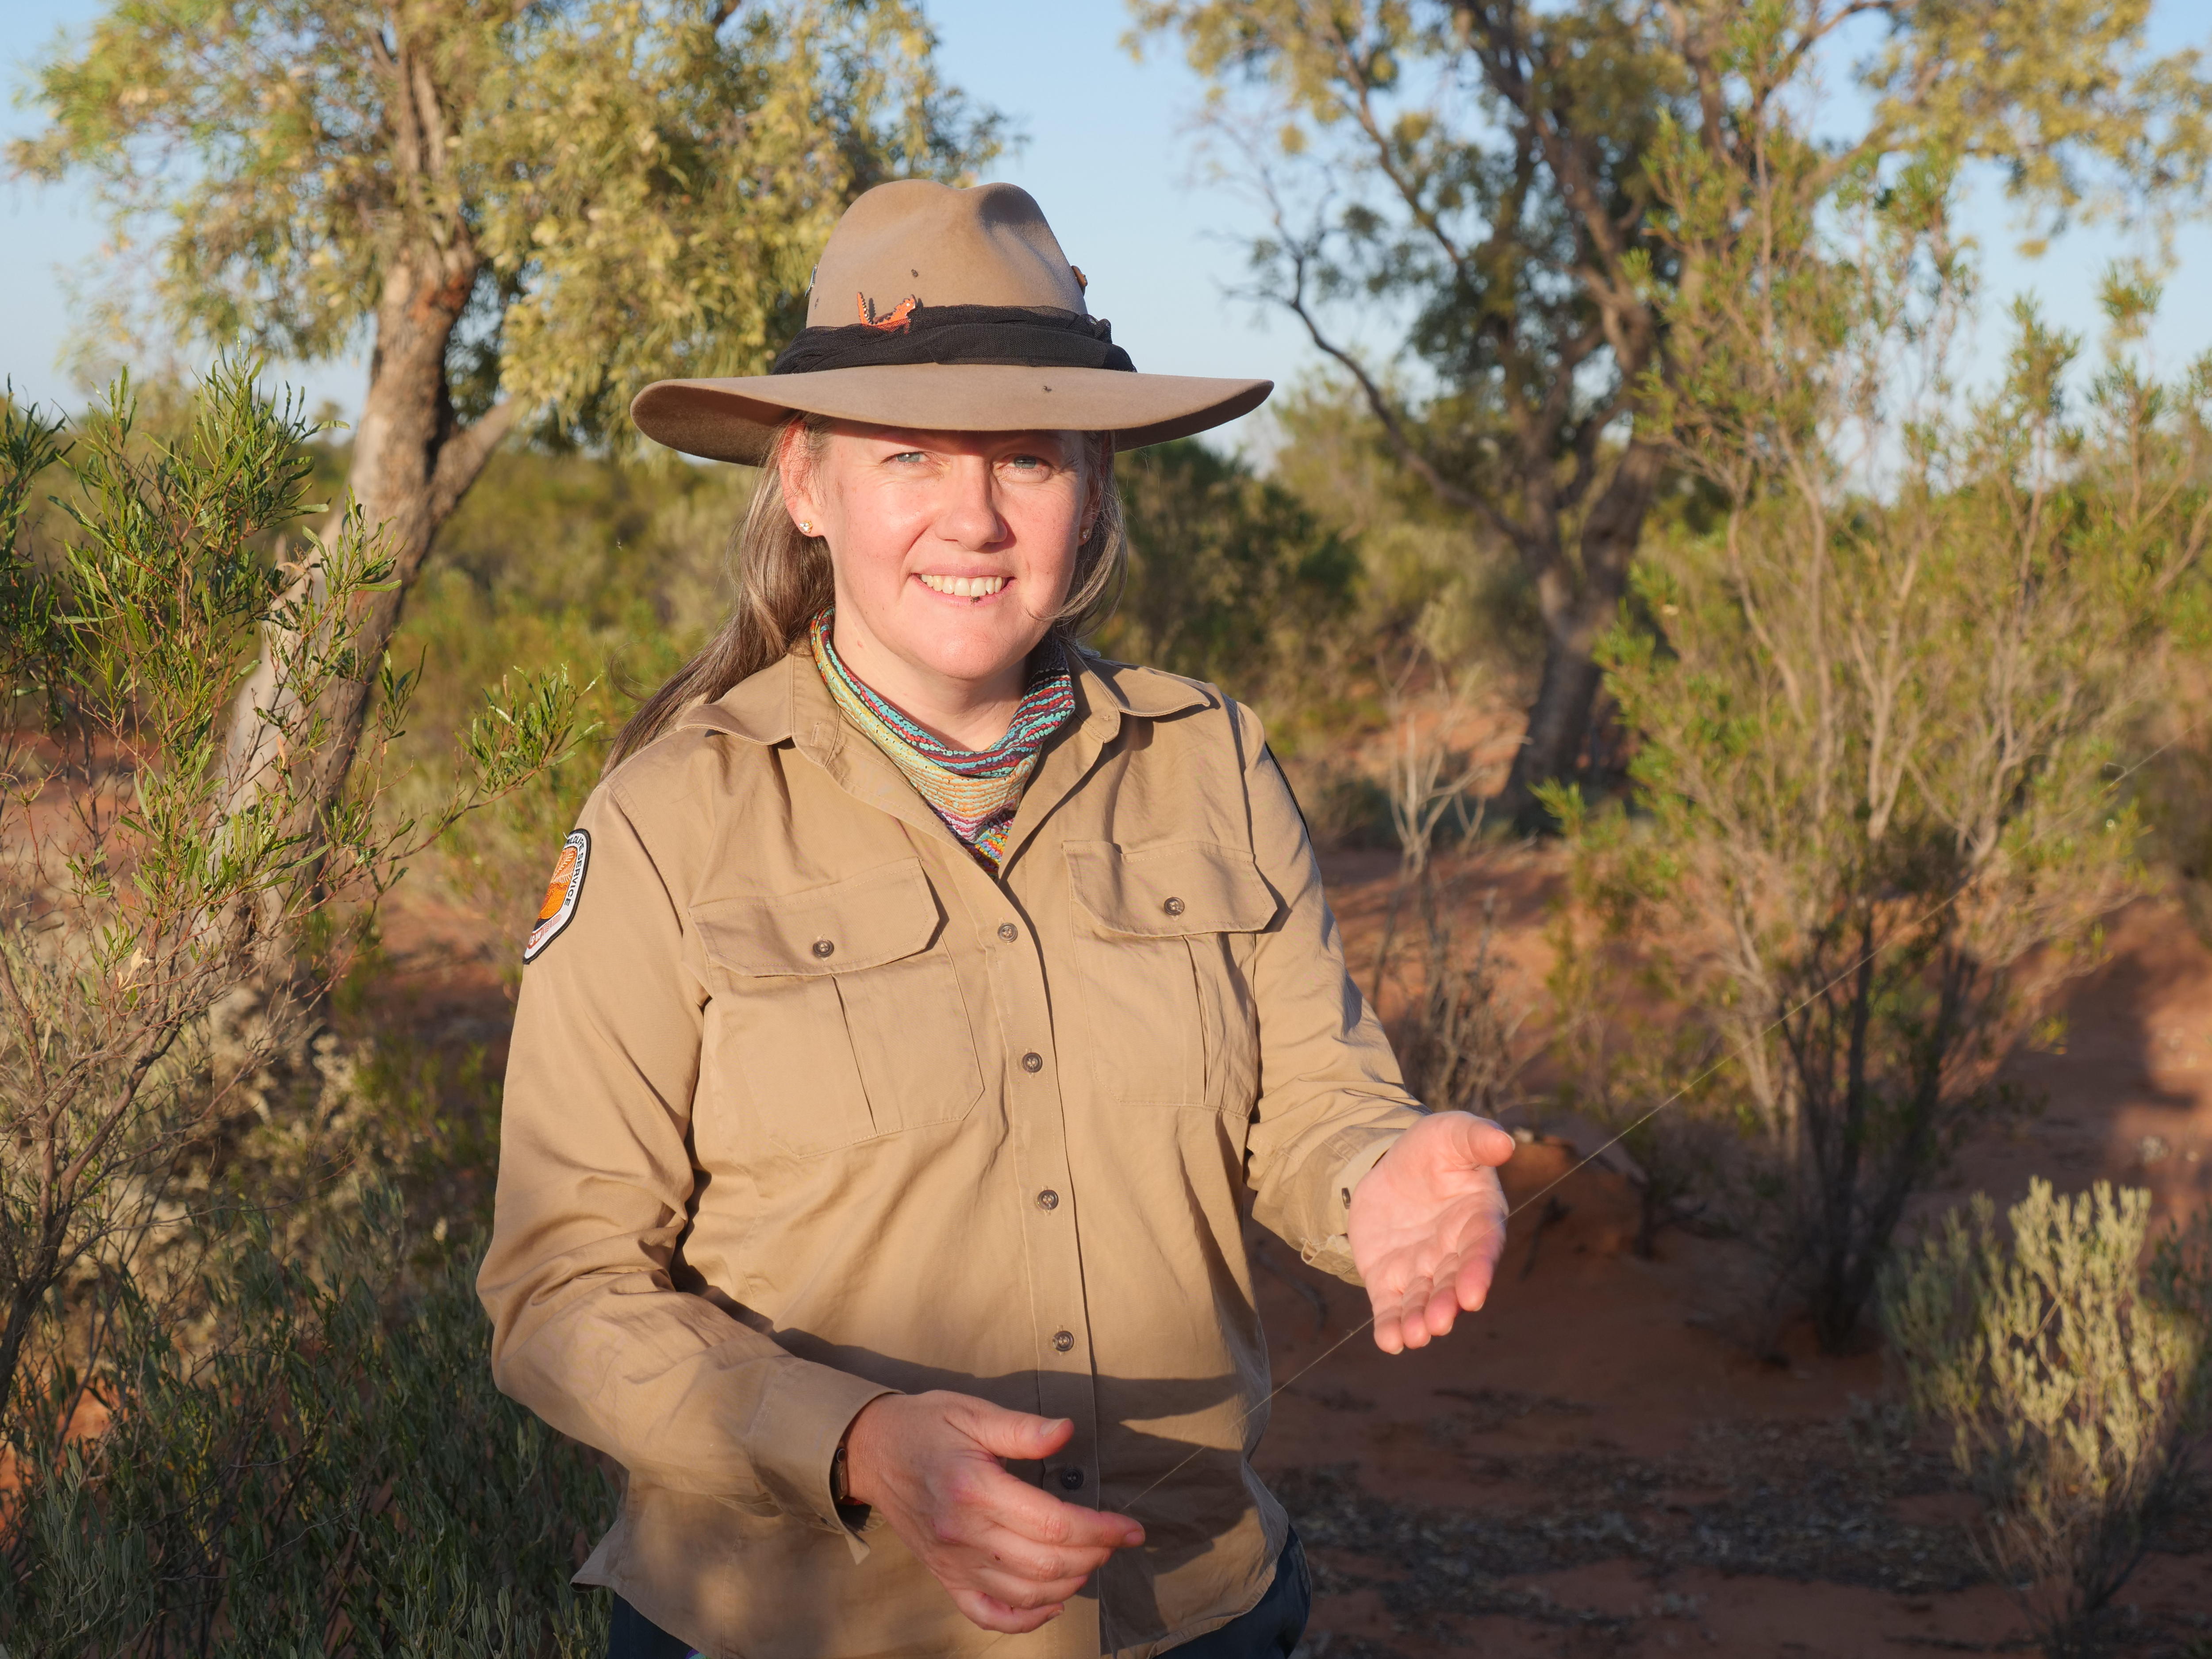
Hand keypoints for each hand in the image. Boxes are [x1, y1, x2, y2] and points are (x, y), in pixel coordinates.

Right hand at [842, 1391, 1145, 1633]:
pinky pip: (989, 1614)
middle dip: (1094, 1555)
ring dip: (1069, 1582)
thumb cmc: (925, 1426)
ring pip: (1025, 1593)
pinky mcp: (945, 1576)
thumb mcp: (972, 1412)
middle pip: (1046, 1564)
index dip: (1101, 1529)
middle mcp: (964, 1534)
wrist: (871, 1451)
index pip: (1053, 1524)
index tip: (1130, 1528)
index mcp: (974, 1489)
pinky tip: (1052, 1601)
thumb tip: (1065, 1431)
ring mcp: (953, 1562)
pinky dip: (1026, 1618)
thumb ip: (1021, 1428)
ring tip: (1092, 1559)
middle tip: (1115, 1539)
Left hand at [1348, 1111, 1515, 1353]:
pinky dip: (1391, 1326)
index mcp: (1477, 1219)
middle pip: (1453, 1284)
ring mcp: (1422, 1269)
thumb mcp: (1450, 1132)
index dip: (1478, 1272)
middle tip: (1439, 1322)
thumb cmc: (1432, 1149)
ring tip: (1415, 1336)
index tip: (1473, 1294)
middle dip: (1447, 1304)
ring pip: (1424, 1301)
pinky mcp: (1389, 1279)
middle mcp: (1454, 1252)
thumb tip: (1505, 1142)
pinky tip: (1390, 1342)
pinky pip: (1391, 1306)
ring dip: (1420, 1320)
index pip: (1481, 1249)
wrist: (1387, 1165)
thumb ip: (1476, 1137)